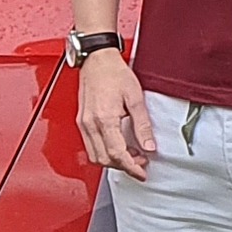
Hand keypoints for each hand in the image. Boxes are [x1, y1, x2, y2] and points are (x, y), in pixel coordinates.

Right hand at [75, 47, 155, 179]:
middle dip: (123, 166)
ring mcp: (83, 123)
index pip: (117, 154)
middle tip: (140, 162)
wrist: (96, 59)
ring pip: (95, 156)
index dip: (131, 167)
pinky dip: (104, 152)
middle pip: (104, 159)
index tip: (142, 172)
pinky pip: (90, 146)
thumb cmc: (114, 73)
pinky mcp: (81, 121)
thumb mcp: (135, 98)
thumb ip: (142, 125)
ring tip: (130, 155)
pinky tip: (117, 146)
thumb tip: (149, 146)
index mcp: (105, 118)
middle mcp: (90, 124)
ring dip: (112, 161)